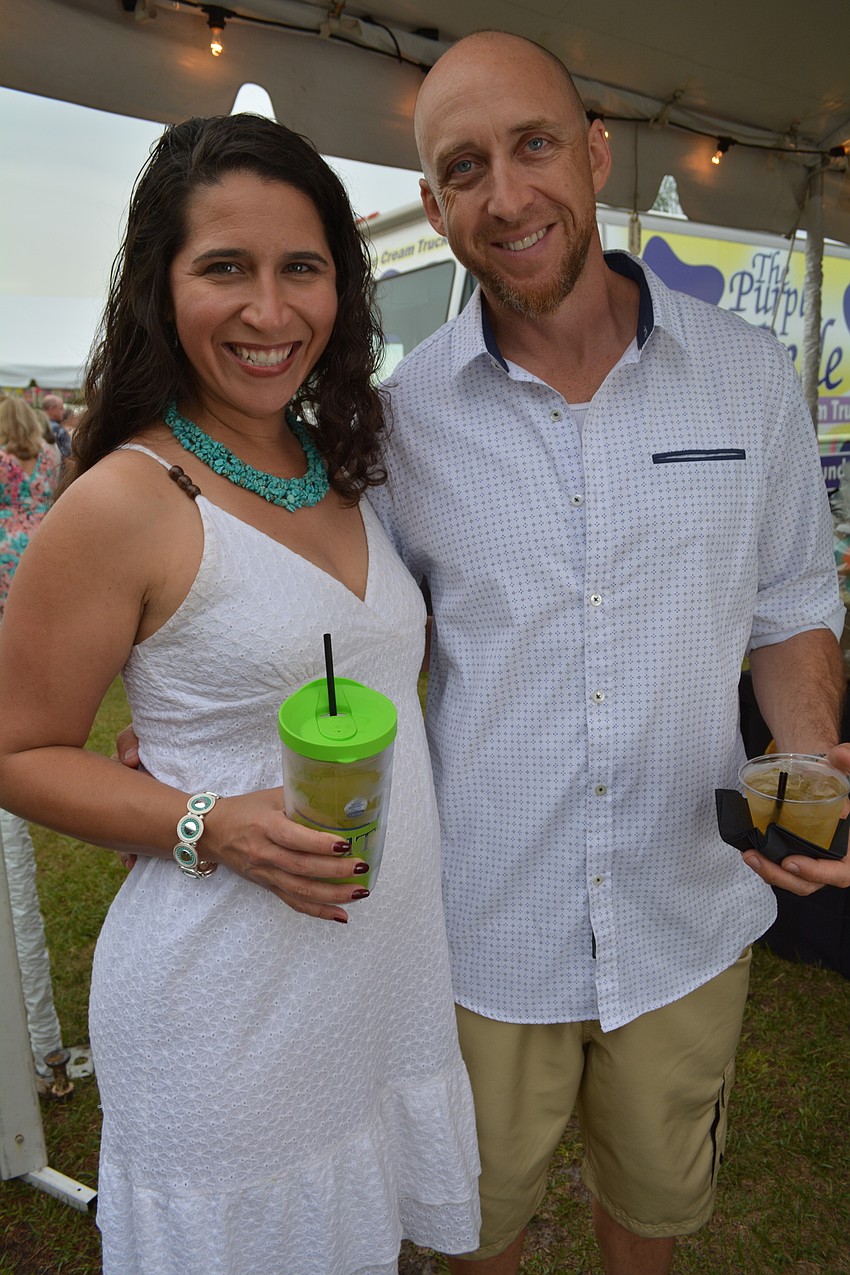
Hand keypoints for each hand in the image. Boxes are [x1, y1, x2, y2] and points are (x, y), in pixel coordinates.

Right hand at [113, 725, 368, 921]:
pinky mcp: (268, 886)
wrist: (210, 831)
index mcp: (266, 827)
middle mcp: (265, 854)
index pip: (295, 839)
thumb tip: (341, 796)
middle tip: (362, 868)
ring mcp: (266, 874)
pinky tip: (342, 915)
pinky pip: (294, 902)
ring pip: (301, 890)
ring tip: (360, 893)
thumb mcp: (271, 796)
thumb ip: (301, 797)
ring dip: (333, 895)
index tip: (346, 843)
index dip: (320, 844)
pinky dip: (318, 911)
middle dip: (335, 871)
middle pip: (302, 868)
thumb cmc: (245, 809)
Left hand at [742, 742, 849, 894]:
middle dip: (780, 876)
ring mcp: (814, 863)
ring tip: (747, 853)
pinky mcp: (797, 858)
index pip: (840, 874)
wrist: (823, 782)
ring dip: (768, 872)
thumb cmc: (838, 782)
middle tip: (755, 857)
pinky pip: (782, 870)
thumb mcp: (844, 772)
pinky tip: (749, 850)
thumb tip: (840, 755)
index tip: (790, 861)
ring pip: (792, 880)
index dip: (817, 872)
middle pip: (809, 884)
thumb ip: (848, 762)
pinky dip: (766, 864)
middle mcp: (834, 862)